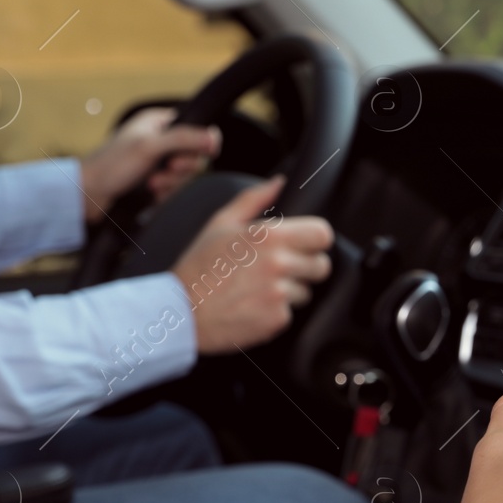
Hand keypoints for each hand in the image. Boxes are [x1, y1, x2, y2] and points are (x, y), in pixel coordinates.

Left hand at [79, 106, 221, 221]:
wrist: (88, 195)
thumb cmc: (111, 166)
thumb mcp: (150, 147)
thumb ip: (184, 139)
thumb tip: (214, 137)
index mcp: (158, 122)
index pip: (196, 127)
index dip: (203, 142)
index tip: (204, 152)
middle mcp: (159, 139)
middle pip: (194, 154)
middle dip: (182, 167)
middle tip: (167, 169)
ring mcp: (157, 162)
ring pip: (185, 174)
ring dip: (171, 182)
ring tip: (152, 185)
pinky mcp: (154, 181)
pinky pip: (174, 188)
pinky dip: (165, 193)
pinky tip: (150, 194)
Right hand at [171, 176, 333, 352]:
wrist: (180, 311)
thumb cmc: (199, 266)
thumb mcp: (220, 223)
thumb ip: (254, 199)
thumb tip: (279, 182)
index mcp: (268, 236)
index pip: (322, 234)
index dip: (315, 240)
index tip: (304, 245)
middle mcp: (278, 263)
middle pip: (321, 265)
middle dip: (306, 268)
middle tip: (278, 270)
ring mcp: (278, 293)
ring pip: (306, 292)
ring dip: (289, 292)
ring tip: (257, 289)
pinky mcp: (276, 320)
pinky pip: (291, 313)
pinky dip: (275, 313)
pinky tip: (252, 306)